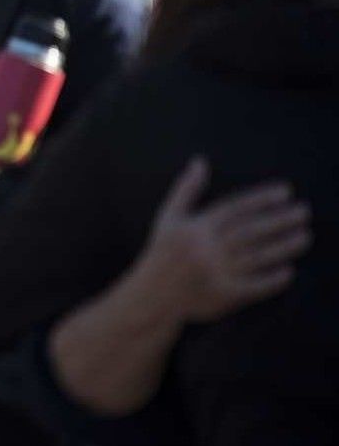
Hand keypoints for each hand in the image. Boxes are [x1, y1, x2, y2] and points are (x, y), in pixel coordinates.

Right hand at [132, 157, 309, 324]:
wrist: (152, 294)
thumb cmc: (162, 252)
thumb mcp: (168, 217)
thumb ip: (186, 189)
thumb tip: (200, 161)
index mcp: (196, 228)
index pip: (236, 208)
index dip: (262, 199)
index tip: (285, 192)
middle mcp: (208, 249)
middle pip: (251, 231)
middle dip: (280, 220)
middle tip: (303, 212)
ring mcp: (217, 273)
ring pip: (257, 257)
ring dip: (284, 247)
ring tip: (304, 236)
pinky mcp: (224, 296)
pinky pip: (254, 287)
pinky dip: (272, 279)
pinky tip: (289, 270)